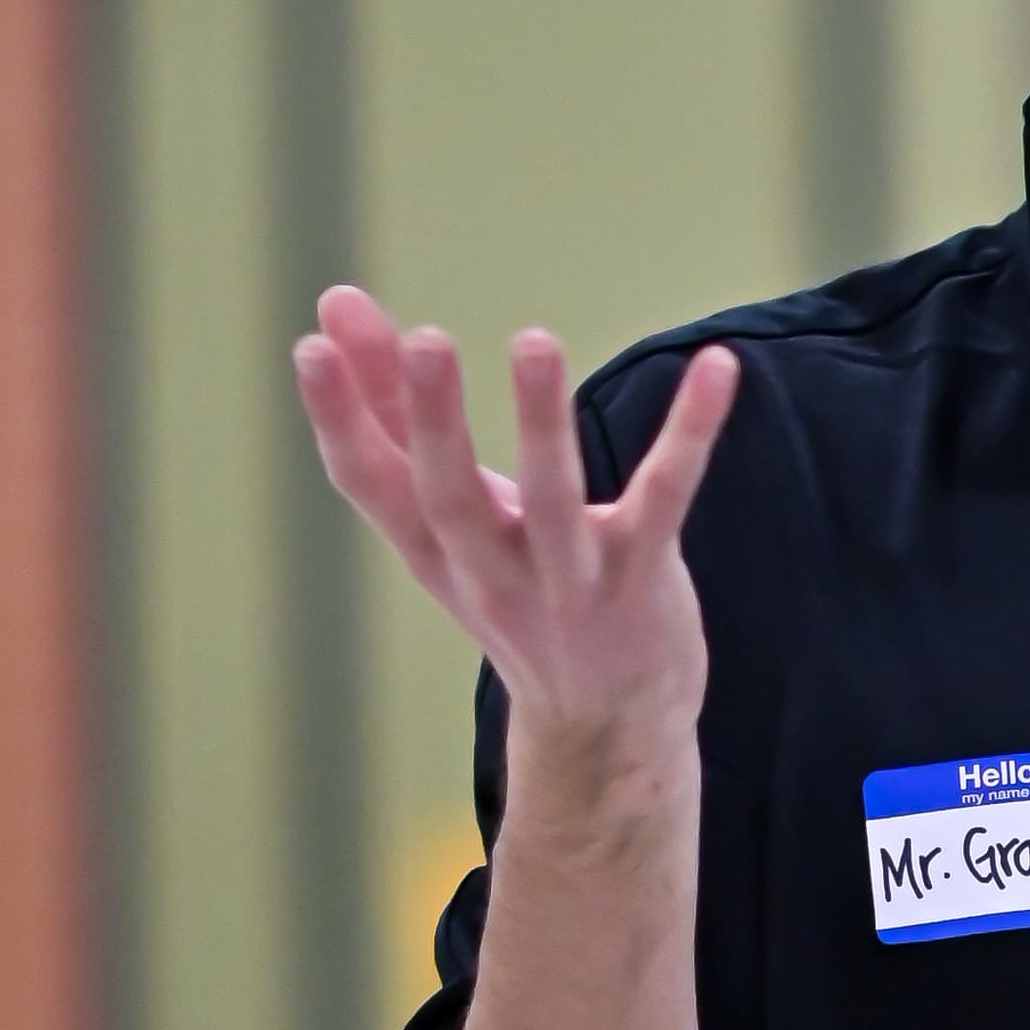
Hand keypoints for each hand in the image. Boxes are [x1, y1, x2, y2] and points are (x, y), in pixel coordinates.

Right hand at [292, 287, 736, 788]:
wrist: (605, 725)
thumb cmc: (515, 589)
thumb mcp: (448, 516)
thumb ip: (393, 409)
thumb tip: (334, 303)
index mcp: (433, 551)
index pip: (369, 485)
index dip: (337, 419)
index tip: (310, 346)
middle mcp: (490, 573)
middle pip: (449, 498)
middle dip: (432, 421)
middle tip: (425, 339)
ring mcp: (569, 583)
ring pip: (552, 504)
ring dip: (544, 424)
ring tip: (534, 341)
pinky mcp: (643, 580)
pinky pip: (665, 499)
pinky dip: (690, 432)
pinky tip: (719, 369)